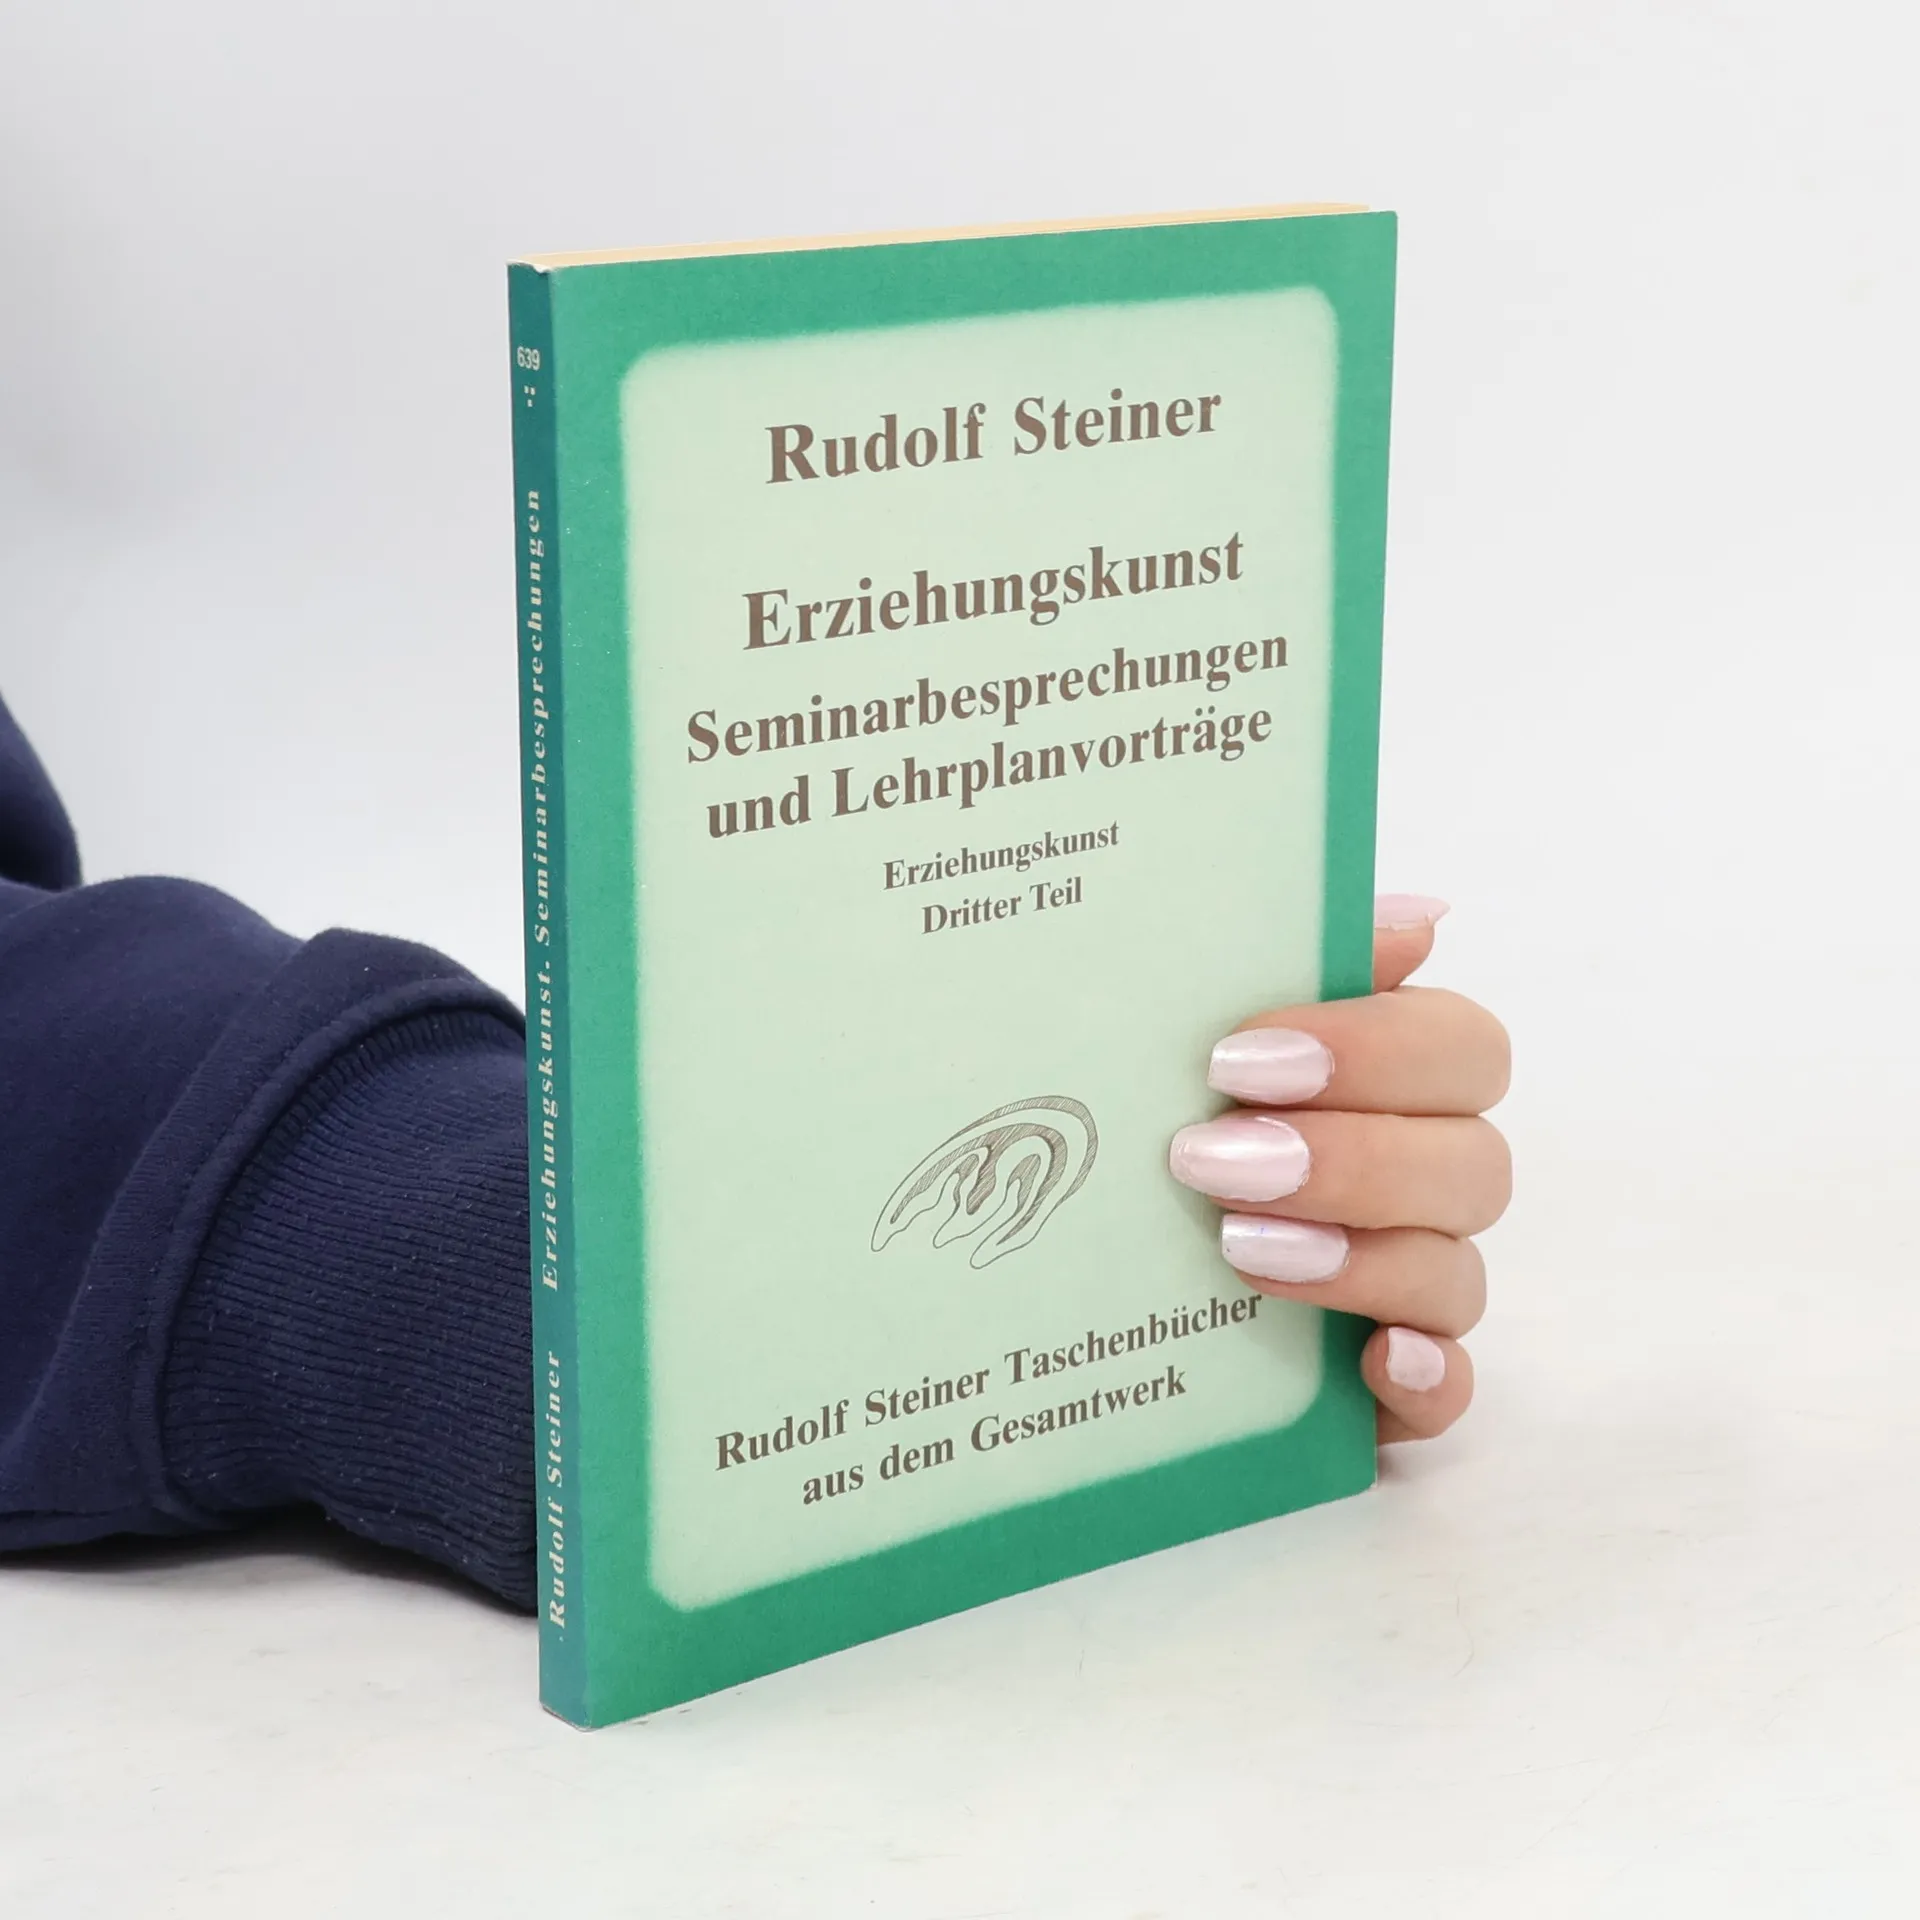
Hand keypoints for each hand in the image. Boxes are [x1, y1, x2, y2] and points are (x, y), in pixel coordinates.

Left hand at [1167, 895, 1509, 1443]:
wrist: (1064, 1258)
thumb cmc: (1146, 1118)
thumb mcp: (1186, 1029)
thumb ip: (1285, 959)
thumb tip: (1419, 915)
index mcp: (1391, 1082)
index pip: (1461, 1048)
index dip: (1373, 1049)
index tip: (1235, 1057)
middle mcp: (1420, 1182)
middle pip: (1473, 1163)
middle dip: (1350, 1158)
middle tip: (1209, 1160)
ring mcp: (1411, 1290)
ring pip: (1455, 1274)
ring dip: (1360, 1258)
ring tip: (1236, 1248)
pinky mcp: (1387, 1387)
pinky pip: (1449, 1392)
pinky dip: (1427, 1378)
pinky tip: (1376, 1362)